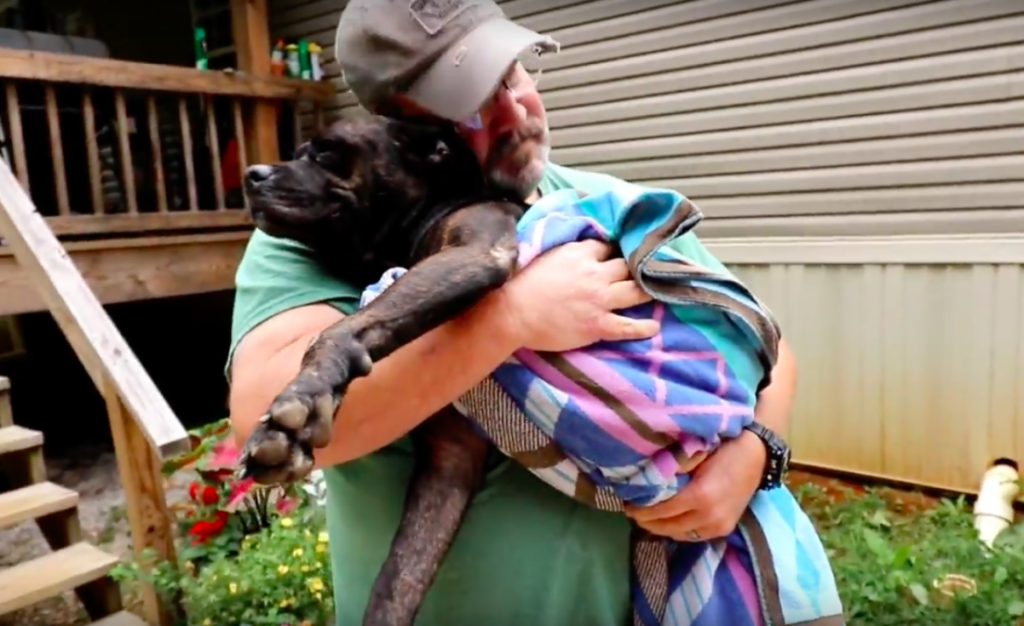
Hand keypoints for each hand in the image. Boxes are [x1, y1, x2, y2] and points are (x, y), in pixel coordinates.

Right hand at [496, 239, 659, 352]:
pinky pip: (628, 327)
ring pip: (636, 291)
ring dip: (648, 291)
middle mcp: (595, 274)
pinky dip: (644, 327)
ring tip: (657, 292)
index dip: (616, 251)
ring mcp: (599, 300)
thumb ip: (569, 251)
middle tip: (646, 271)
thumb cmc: (523, 284)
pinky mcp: (598, 325)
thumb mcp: (547, 254)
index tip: (621, 254)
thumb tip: (581, 248)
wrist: (513, 313)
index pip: (609, 246)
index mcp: (581, 253)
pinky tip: (654, 326)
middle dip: (637, 267)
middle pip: (627, 265)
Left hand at [623, 432, 766, 540]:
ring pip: (679, 535)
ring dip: (661, 528)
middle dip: (647, 521)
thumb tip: (645, 477)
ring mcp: (718, 526)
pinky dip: (677, 530)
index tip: (626, 504)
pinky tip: (667, 520)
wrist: (757, 455)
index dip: (641, 510)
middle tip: (631, 511)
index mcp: (700, 496)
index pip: (661, 511)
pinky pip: (694, 536)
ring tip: (646, 516)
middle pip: (667, 527)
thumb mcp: (694, 453)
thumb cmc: (722, 448)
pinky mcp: (724, 529)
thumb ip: (671, 468)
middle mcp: (709, 516)